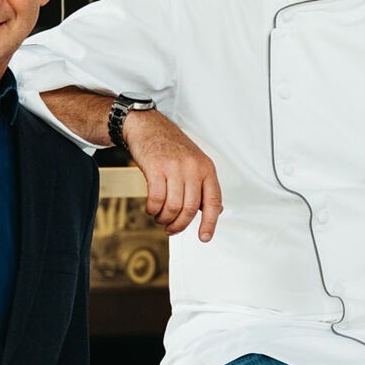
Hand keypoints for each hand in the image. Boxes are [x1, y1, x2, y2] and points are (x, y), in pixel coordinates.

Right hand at [122, 109, 222, 240]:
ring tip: (159, 217)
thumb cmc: (171, 146)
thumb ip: (204, 186)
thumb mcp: (195, 163)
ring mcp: (175, 167)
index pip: (213, 201)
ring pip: (173, 207)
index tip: (205, 237)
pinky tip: (151, 208)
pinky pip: (156, 199)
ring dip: (164, 218)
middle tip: (171, 229)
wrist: (148, 127)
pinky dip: (153, 209)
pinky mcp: (156, 168)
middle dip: (180, 225)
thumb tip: (216, 211)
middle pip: (190, 209)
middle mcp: (193, 168)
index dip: (210, 223)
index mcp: (206, 168)